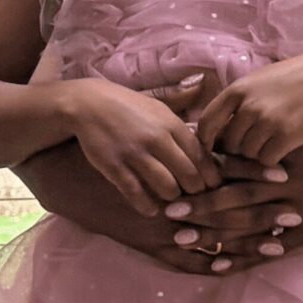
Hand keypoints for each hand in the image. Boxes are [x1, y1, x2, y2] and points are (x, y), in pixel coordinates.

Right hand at [64, 79, 219, 209]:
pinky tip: (151, 209)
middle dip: (196, 191)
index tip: (214, 185)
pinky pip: (136, 193)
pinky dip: (147, 206)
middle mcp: (157, 139)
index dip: (211, 175)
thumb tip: (204, 93)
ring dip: (173, 199)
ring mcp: (135, 154)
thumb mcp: (158, 102)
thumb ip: (182, 107)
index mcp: (172, 124)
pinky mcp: (114, 167)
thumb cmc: (127, 105)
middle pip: (189, 175)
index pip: (202, 156)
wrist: (87, 104)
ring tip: (174, 202)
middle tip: (196, 198)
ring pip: (167, 187)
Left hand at [166, 122, 302, 262]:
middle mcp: (289, 182)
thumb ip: (288, 125)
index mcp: (286, 155)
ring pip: (248, 225)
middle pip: (235, 196)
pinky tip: (220, 265)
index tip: (178, 176)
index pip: (237, 164)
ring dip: (214, 234)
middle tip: (168, 214)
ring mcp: (301, 209)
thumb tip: (259, 111)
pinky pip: (272, 249)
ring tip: (184, 242)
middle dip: (200, 206)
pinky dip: (244, 258)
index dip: (206, 171)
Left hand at [194, 54, 302, 166]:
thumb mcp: (256, 81)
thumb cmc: (288, 81)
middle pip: (230, 143)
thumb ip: (235, 101)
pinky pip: (267, 159)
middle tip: (254, 143)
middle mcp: (249, 107)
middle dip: (239, 147)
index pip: (207, 122)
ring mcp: (268, 122)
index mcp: (237, 91)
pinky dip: (272, 157)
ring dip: (257, 152)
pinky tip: (282, 146)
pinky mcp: (286, 135)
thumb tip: (212, 129)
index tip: (211, 148)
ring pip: (248, 153)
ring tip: (271, 140)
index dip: (205, 140)